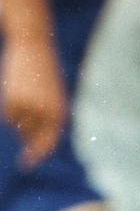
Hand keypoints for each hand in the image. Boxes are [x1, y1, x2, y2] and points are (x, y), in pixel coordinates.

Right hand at [2, 41, 66, 168]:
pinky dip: (10, 107)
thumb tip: (30, 139)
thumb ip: (45, 116)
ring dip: (19, 116)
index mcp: (60, 110)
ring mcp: (29, 109)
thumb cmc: (44, 71)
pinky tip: (15, 91)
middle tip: (24, 143)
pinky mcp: (12, 102)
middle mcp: (46, 112)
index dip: (39, 153)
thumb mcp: (50, 95)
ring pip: (18, 125)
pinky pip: (8, 116)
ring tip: (25, 95)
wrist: (33, 47)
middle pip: (31, 136)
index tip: (28, 163)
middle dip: (27, 140)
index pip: (49, 139)